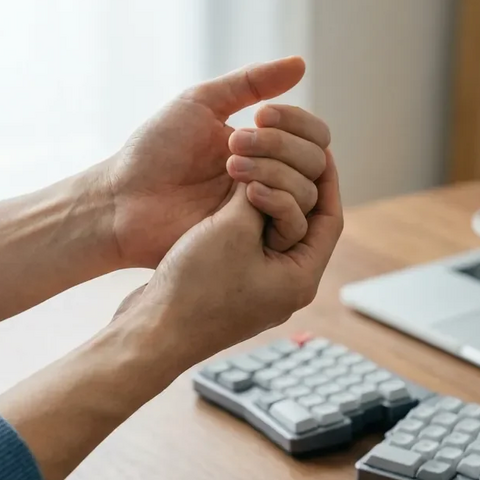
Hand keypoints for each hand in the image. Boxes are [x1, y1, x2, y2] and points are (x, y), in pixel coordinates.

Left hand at [104, 56, 327, 267]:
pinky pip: (289, 222)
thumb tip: (301, 64)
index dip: (298, 123)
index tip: (262, 116)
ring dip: (275, 170)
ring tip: (230, 167)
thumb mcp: (200, 103)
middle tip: (233, 144)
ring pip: (307, 191)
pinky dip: (276, 200)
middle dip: (280, 145)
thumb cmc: (154, 150)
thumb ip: (250, 83)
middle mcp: (268, 178)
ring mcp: (262, 210)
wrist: (124, 200)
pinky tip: (246, 191)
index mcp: (262, 147)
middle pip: (314, 161)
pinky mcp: (253, 239)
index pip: (312, 135)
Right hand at [116, 150, 342, 361]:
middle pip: (302, 221)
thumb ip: (257, 195)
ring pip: (270, 228)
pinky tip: (225, 193)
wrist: (150, 331)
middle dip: (287, 183)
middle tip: (272, 151)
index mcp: (299, 278)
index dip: (325, 180)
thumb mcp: (232, 231)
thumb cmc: (194, 290)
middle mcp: (283, 284)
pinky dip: (240, 214)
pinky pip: (245, 239)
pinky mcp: (229, 283)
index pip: (329, 219)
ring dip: (260, 196)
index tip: (316, 147)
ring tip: (243, 168)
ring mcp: (256, 285)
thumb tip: (265, 170)